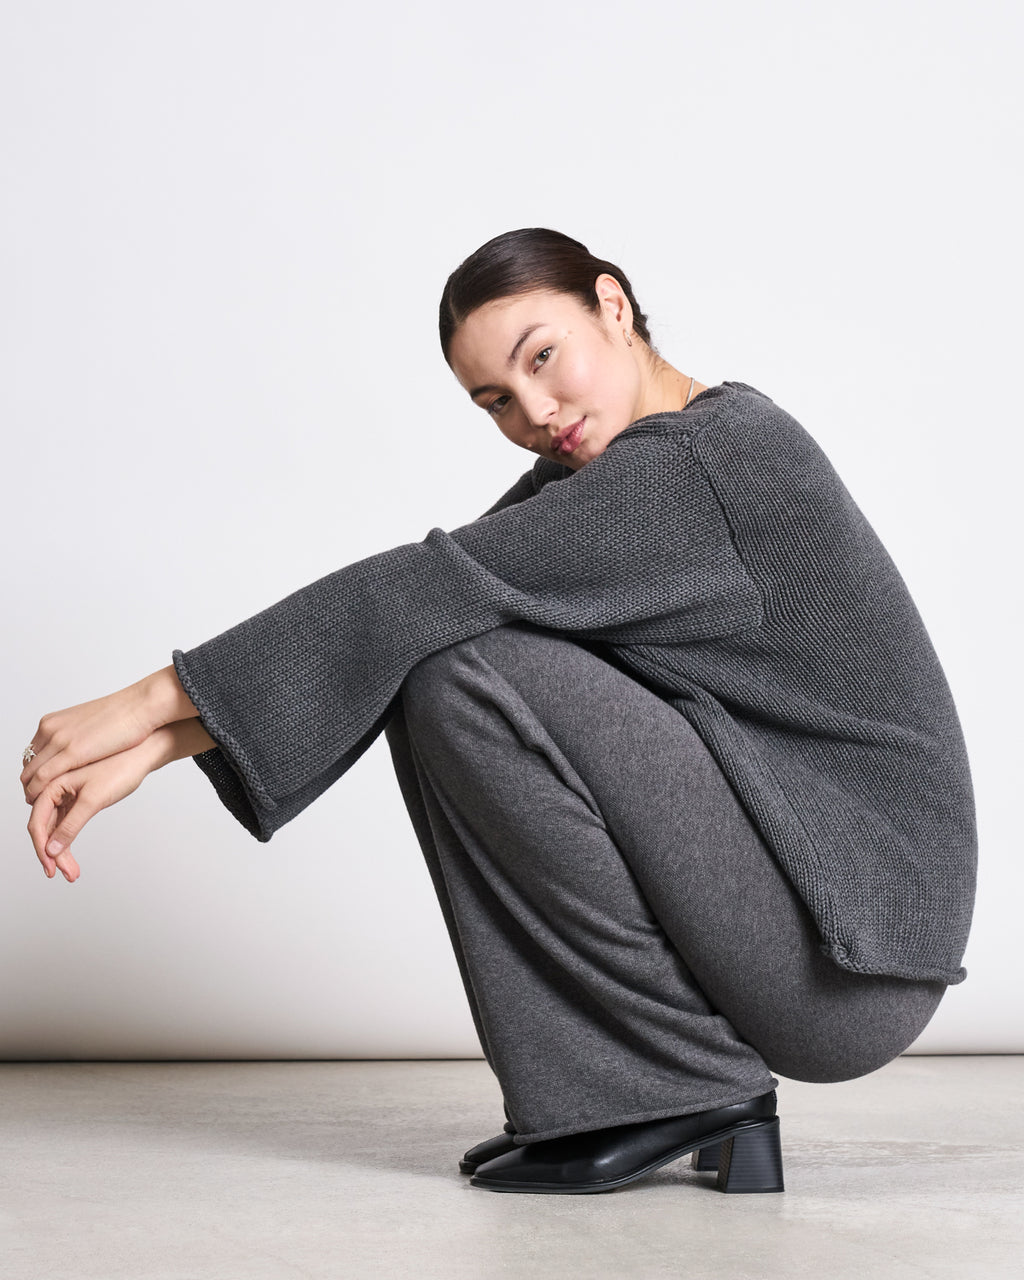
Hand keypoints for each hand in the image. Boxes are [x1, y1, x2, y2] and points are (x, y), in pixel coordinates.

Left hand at [20, 667, 193, 804]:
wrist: (139, 708)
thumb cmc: (123, 717)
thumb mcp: (89, 725)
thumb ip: (76, 737)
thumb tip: (76, 748)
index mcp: (53, 722)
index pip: (32, 752)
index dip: (34, 770)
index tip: (40, 783)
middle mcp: (50, 729)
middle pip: (28, 763)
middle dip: (30, 782)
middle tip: (36, 797)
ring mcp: (58, 740)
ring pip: (31, 772)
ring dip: (30, 790)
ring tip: (37, 803)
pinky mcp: (70, 752)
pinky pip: (42, 777)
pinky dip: (37, 791)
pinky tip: (42, 801)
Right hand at [27, 735, 165, 881]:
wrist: (142, 754)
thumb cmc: (120, 770)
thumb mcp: (94, 799)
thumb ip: (71, 824)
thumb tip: (52, 850)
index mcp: (52, 783)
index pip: (37, 822)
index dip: (42, 849)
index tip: (52, 870)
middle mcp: (54, 789)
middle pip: (44, 828)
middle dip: (52, 855)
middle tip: (68, 875)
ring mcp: (65, 795)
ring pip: (55, 829)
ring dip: (60, 851)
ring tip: (73, 873)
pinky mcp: (77, 799)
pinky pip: (64, 824)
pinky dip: (68, 841)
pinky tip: (72, 859)